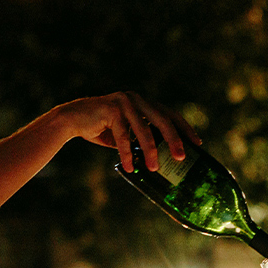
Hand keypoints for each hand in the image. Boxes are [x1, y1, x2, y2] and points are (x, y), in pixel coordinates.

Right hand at [43, 92, 200, 172]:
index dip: (184, 128)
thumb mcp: (126, 133)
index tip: (197, 143)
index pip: (169, 114)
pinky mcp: (110, 109)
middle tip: (181, 157)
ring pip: (143, 130)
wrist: (70, 120)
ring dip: (150, 151)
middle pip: (162, 119)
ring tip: (154, 168)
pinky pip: (123, 136)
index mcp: (142, 103)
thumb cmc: (100, 128)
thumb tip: (161, 158)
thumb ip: (141, 138)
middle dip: (174, 139)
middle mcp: (135, 99)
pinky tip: (131, 167)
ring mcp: (123, 102)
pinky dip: (127, 154)